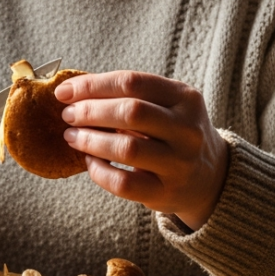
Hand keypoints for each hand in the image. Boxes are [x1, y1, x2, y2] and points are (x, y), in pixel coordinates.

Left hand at [55, 71, 229, 229]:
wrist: (210, 177)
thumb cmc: (173, 133)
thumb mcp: (167, 106)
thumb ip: (130, 96)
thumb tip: (73, 92)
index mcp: (185, 98)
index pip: (132, 82)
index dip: (93, 85)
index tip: (65, 92)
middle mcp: (187, 129)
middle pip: (131, 112)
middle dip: (90, 111)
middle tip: (68, 115)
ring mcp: (179, 163)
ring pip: (127, 148)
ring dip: (90, 140)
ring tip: (72, 137)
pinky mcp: (166, 193)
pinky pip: (124, 183)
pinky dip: (99, 171)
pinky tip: (90, 162)